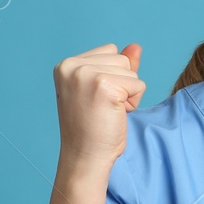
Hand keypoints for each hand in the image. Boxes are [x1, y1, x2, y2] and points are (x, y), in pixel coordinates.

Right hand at [54, 43, 144, 170]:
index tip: (95, 100)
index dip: (112, 77)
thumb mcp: (103, 91)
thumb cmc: (93, 128)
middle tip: (102, 108)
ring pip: (131, 71)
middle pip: (122, 58)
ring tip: (107, 112)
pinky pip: (138, 85)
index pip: (109, 51)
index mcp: (66, 65)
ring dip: (128, 93)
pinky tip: (115, 115)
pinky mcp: (104, 84)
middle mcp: (72, 65)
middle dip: (121, 84)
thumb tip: (136, 46)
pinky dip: (133, 102)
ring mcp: (86, 73)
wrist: (85, 157)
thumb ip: (117, 67)